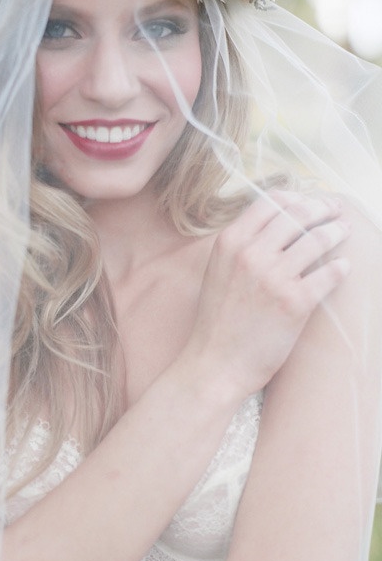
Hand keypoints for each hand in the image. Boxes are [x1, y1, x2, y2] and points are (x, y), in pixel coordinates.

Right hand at [183, 191, 350, 398]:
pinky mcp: (295, 302)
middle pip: (298, 214)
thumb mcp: (217, 270)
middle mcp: (251, 254)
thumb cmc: (216, 320)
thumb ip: (241, 246)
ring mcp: (274, 277)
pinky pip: (328, 274)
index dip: (296, 198)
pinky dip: (340, 267)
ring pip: (317, 240)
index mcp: (231, 242)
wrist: (215, 363)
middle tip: (334, 211)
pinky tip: (343, 266)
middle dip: (322, 208)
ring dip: (336, 231)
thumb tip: (273, 226)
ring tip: (343, 231)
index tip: (309, 202)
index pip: (271, 202)